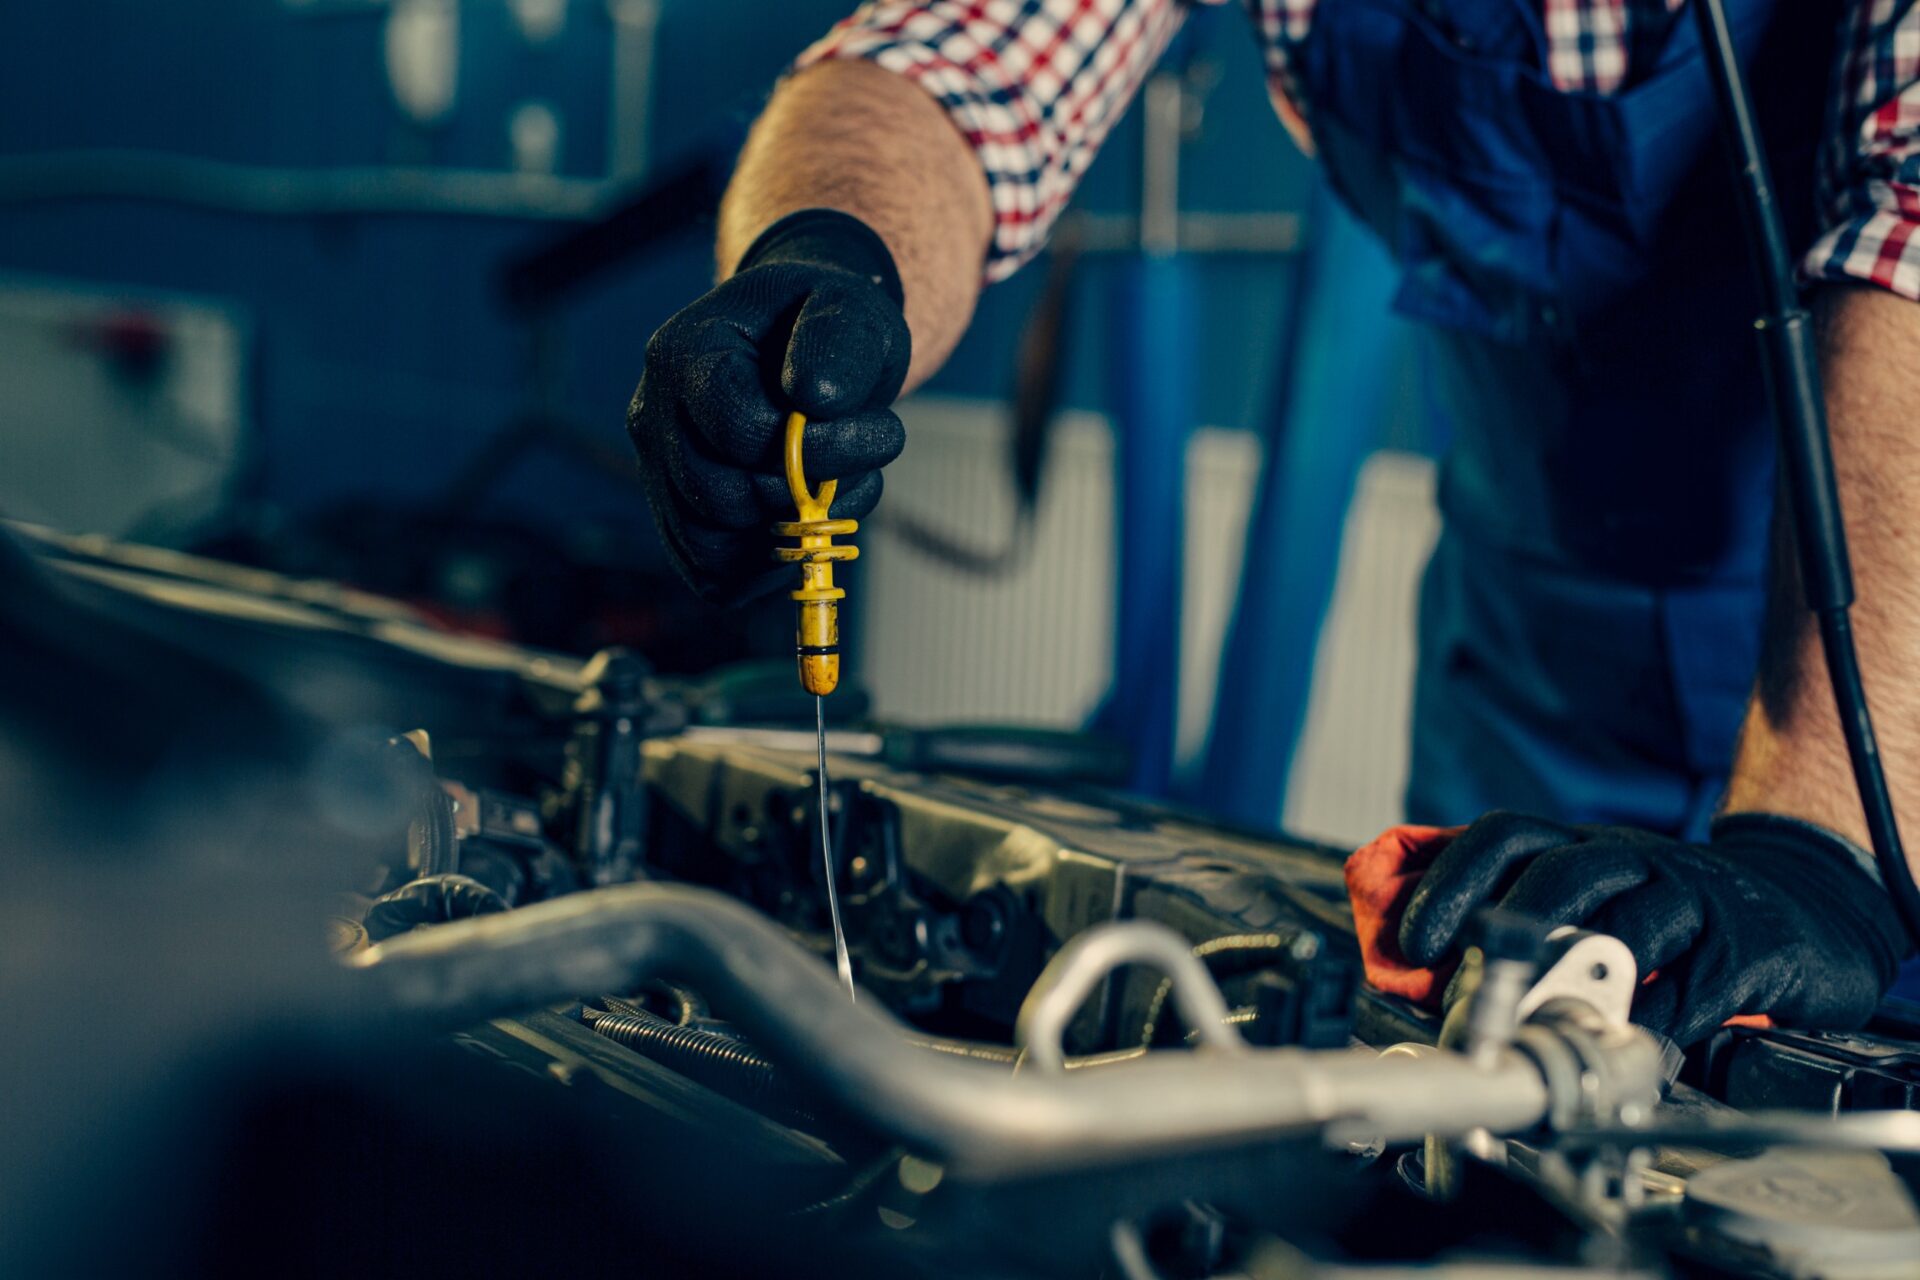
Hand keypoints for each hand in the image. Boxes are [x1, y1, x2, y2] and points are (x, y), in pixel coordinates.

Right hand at [629, 208, 910, 602]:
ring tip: (840, 493)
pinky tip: (810, 524)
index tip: (881, 433)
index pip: (738, 431)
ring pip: (713, 549)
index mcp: (686, 354)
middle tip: (864, 466)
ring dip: (793, 539)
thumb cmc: (827, 323)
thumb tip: (815, 402)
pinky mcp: (680, 516)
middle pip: (722, 498)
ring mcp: (661, 472)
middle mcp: (655, 416)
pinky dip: (771, 568)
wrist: (806, 342)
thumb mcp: (852, 309)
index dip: (815, 452)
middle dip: (809, 496)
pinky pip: (714, 575)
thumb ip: (839, 342)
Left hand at [1399, 811, 1908, 1044]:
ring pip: (1631, 926)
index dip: (1451, 882)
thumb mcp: (1593, 897)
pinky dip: (1656, 1018)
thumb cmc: (1670, 913)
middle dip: (1505, 927)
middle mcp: (1634, 858)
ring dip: (1581, 979)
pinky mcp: (1747, 945)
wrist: (1803, 908)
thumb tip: (1411, 962)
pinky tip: (1627, 1040)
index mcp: (1582, 845)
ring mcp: (1694, 896)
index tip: (1411, 941)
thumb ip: (1515, 919)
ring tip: (1541, 1020)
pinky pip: (1695, 984)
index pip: (1505, 837)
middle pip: (1563, 873)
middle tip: (1469, 986)